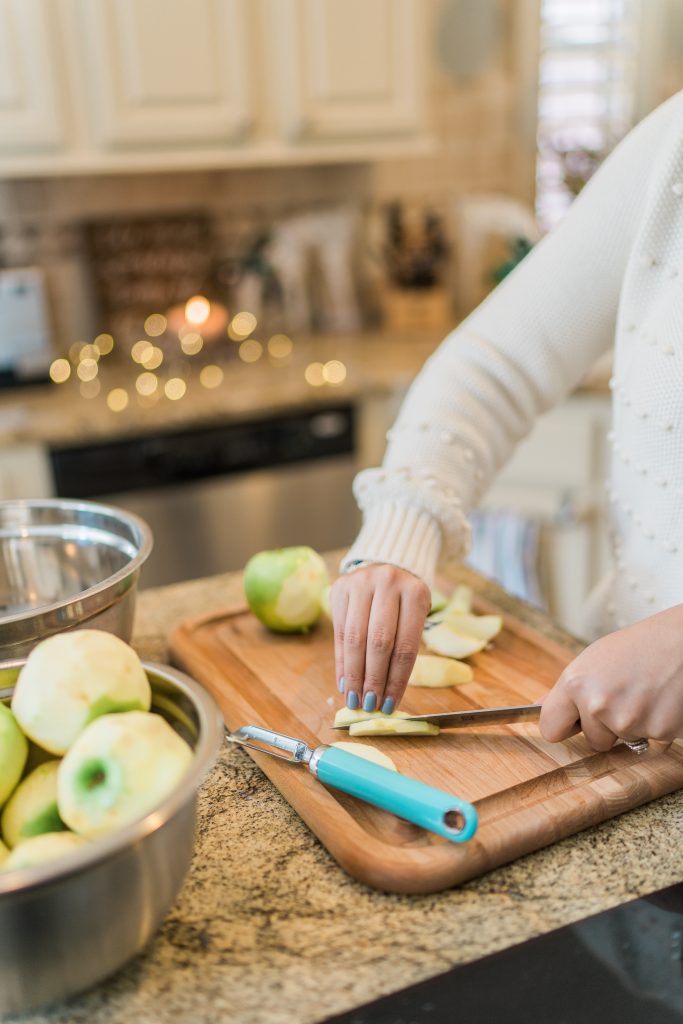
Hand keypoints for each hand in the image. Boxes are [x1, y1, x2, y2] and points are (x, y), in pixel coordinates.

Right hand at [330, 564, 430, 714]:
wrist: (389, 565)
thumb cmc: (405, 602)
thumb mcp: (414, 619)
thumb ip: (402, 651)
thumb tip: (385, 696)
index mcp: (415, 593)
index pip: (405, 646)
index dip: (397, 679)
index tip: (390, 704)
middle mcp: (388, 583)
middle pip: (378, 642)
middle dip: (373, 679)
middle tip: (369, 705)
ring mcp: (361, 582)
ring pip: (354, 638)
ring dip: (354, 674)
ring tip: (354, 699)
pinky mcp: (340, 588)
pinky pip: (339, 631)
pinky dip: (341, 661)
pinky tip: (344, 681)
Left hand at [540, 604, 682, 749]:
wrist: (682, 641)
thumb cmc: (640, 646)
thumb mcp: (593, 660)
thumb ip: (565, 690)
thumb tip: (536, 708)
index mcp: (576, 683)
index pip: (550, 729)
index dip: (564, 725)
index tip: (574, 719)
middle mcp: (598, 704)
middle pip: (592, 740)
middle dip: (605, 726)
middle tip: (622, 694)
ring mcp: (628, 721)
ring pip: (621, 740)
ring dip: (632, 724)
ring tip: (643, 692)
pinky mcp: (657, 731)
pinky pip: (649, 740)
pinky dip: (655, 724)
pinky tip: (660, 700)